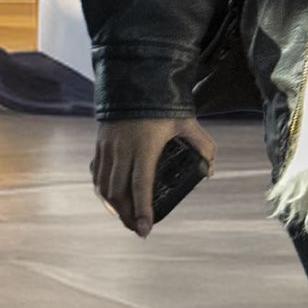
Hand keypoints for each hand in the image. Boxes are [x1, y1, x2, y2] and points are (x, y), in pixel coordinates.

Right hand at [92, 114, 211, 236]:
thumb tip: (210, 170)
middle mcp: (122, 149)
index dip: (143, 210)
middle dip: (127, 216)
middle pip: (118, 193)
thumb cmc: (163, 103)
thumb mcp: (186, 121)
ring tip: (128, 219)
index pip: (141, 185)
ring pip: (104, 186)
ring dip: (114, 207)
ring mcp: (108, 147)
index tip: (145, 229)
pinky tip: (113, 199)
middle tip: (139, 229)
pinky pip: (97, 174)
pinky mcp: (99, 144)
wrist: (134, 78)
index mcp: (144, 146)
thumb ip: (202, 145)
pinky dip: (103, 191)